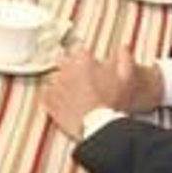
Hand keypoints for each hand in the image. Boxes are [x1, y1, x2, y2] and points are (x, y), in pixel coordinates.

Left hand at [39, 46, 161, 139]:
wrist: (99, 125)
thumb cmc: (112, 101)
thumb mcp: (125, 77)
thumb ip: (124, 58)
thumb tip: (123, 47)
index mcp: (82, 60)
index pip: (79, 52)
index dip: (85, 61)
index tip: (89, 67)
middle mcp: (65, 69)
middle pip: (64, 64)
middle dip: (71, 71)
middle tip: (81, 83)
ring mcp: (55, 85)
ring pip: (54, 79)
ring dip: (61, 84)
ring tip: (72, 94)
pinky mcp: (49, 101)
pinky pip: (45, 94)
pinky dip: (50, 96)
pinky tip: (61, 102)